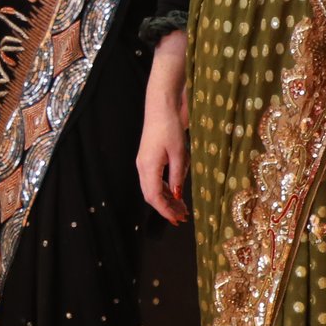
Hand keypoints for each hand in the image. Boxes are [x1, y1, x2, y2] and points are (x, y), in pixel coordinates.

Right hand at [138, 33, 189, 222]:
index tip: (178, 220)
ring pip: (152, 188)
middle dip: (166, 208)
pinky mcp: (148, 158)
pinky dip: (165, 188)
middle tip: (182, 217)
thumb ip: (178, 176)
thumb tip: (177, 195)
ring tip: (182, 208)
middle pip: (151, 195)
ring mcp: (144, 162)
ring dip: (166, 199)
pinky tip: (176, 191)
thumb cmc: (170, 127)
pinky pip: (154, 179)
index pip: (154, 197)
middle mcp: (143, 167)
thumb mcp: (180, 153)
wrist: (161, 106)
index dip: (165, 211)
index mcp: (148, 167)